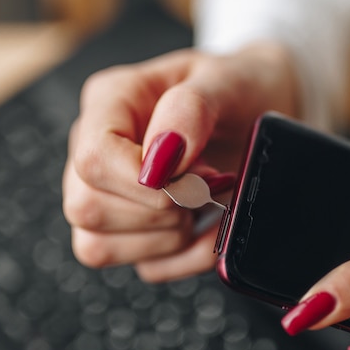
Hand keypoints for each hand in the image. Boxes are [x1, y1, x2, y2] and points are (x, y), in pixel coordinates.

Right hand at [62, 44, 297, 281]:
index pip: (93, 157)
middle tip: (206, 184)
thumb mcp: (226, 81)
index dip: (141, 181)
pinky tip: (212, 224)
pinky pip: (147, 268)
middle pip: (87, 208)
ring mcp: (110, 196)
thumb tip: (161, 158)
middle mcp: (100, 151)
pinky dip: (189, 255)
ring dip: (170, 235)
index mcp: (112, 101)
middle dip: (160, 209)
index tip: (193, 176)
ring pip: (100, 247)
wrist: (262, 108)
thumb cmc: (239, 89)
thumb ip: (190, 109)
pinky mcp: (135, 233)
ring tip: (206, 201)